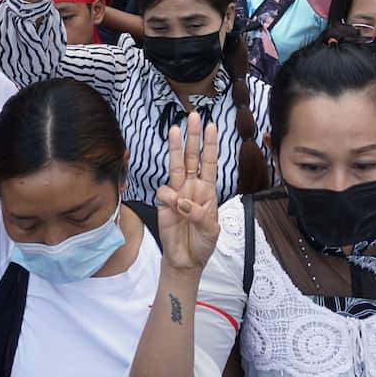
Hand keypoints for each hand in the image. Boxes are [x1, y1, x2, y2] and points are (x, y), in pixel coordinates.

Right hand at [155, 112, 220, 273]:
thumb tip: (182, 201)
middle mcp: (192, 187)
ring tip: (174, 129)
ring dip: (175, 147)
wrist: (186, 260)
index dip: (210, 145)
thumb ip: (199, 215)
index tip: (212, 126)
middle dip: (193, 137)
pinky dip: (169, 196)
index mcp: (208, 190)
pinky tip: (174, 207)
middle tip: (193, 116)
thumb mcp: (212, 231)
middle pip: (193, 157)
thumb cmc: (203, 243)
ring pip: (176, 165)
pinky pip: (164, 192)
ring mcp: (177, 194)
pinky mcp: (164, 205)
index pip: (210, 163)